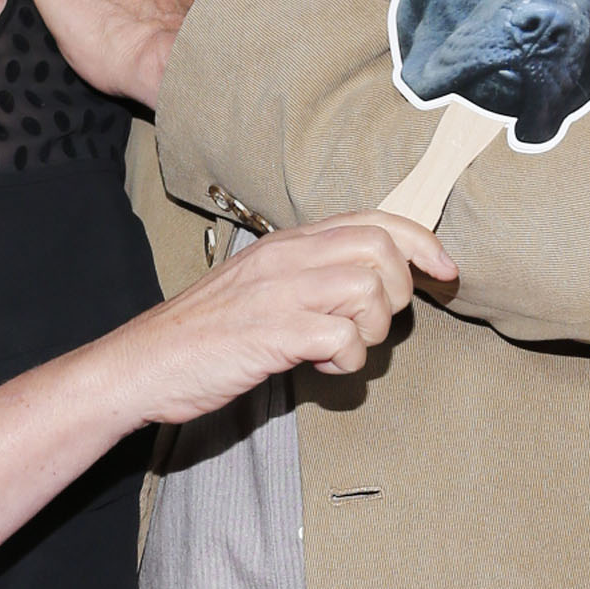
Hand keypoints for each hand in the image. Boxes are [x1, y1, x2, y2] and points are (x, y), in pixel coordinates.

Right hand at [118, 213, 456, 425]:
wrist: (145, 362)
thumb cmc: (206, 333)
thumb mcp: (261, 285)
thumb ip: (310, 275)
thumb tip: (369, 284)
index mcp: (287, 243)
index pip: (372, 220)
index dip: (421, 242)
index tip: (444, 271)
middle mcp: (287, 257)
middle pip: (381, 250)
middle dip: (398, 292)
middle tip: (371, 324)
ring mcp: (279, 293)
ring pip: (369, 290)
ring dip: (371, 330)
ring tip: (340, 350)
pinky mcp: (272, 334)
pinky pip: (344, 339)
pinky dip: (347, 361)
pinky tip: (320, 367)